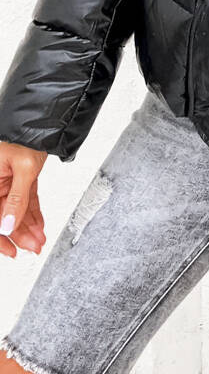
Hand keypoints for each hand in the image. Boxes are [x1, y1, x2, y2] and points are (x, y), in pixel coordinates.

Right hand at [0, 142, 47, 258]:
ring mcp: (6, 183)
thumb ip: (17, 199)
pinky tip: (39, 226)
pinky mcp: (18, 180)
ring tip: (40, 239)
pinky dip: (33, 214)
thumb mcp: (23, 169)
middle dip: (19, 235)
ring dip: (28, 227)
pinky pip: (24, 201)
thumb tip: (8, 225)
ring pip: (15, 212)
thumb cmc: (26, 136)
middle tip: (34, 247)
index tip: (11, 251)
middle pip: (3, 218)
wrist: (41, 122)